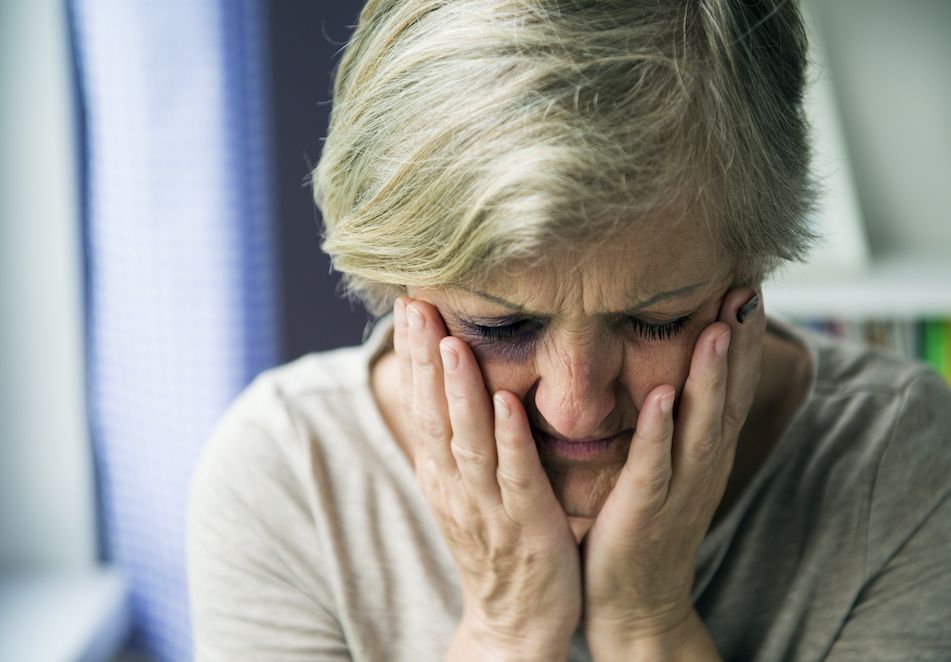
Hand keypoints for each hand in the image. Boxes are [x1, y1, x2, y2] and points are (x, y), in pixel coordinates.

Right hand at [393, 297, 580, 660]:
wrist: (514, 622)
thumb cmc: (496, 545)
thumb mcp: (466, 489)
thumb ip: (460, 441)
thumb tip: (451, 386)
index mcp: (441, 473)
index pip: (421, 403)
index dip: (414, 355)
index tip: (409, 305)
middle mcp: (455, 485)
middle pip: (434, 413)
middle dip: (424, 358)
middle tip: (415, 304)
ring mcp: (488, 506)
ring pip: (468, 440)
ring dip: (460, 392)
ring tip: (453, 343)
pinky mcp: (526, 524)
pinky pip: (516, 477)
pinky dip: (510, 441)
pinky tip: (509, 405)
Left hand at [581, 287, 764, 658]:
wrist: (635, 603)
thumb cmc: (644, 524)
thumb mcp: (669, 464)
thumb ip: (676, 420)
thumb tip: (672, 367)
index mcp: (707, 450)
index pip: (732, 384)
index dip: (744, 336)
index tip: (749, 281)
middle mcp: (703, 464)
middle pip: (729, 396)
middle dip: (740, 342)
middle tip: (748, 287)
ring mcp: (679, 489)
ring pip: (703, 426)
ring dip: (712, 378)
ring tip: (719, 327)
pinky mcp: (645, 512)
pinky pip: (656, 468)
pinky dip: (661, 432)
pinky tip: (663, 397)